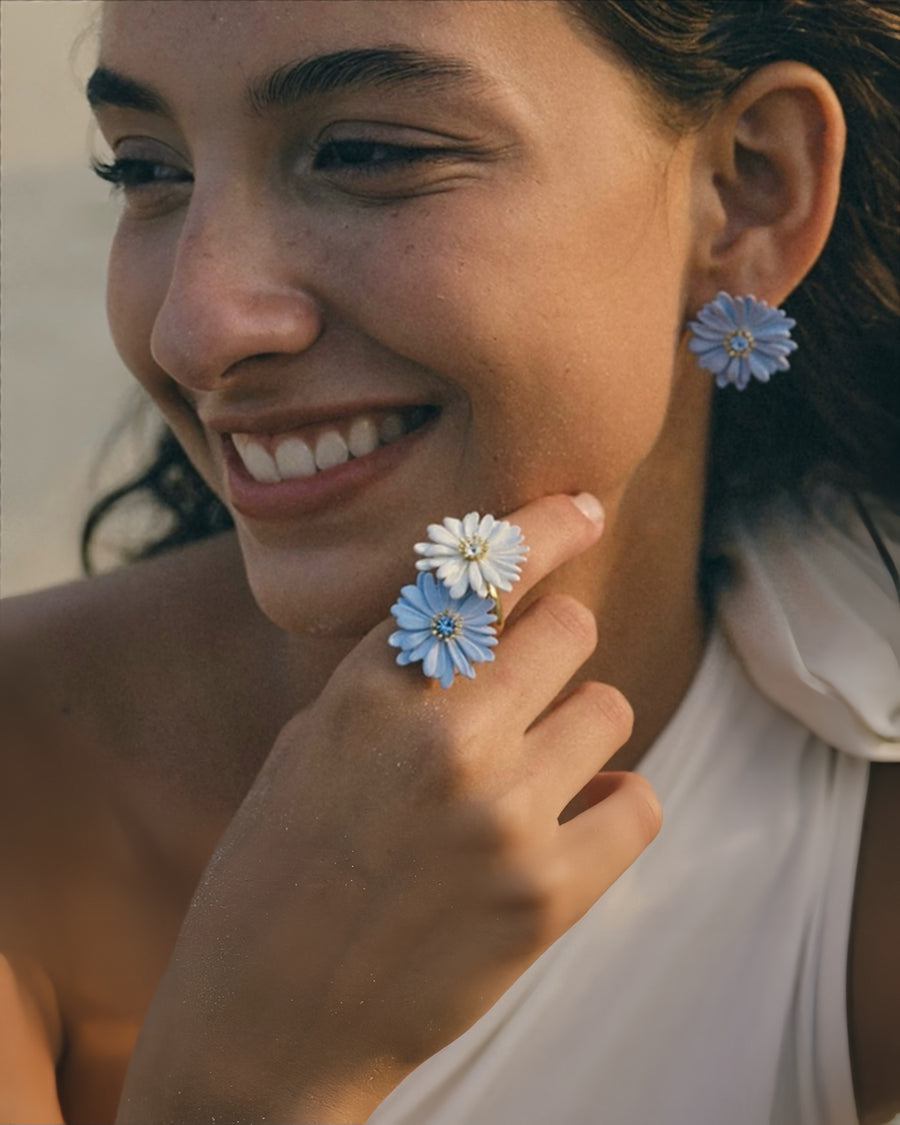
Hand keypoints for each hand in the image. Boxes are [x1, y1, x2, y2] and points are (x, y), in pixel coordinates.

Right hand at [117, 494, 660, 1123]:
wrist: (268, 1017)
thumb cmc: (279, 868)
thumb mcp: (313, 744)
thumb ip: (398, 677)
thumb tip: (495, 621)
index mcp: (370, 690)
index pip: (478, 572)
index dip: (541, 528)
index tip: (582, 509)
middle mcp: (440, 736)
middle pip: (568, 628)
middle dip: (558, 644)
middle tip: (532, 684)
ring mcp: (500, 815)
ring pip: (611, 706)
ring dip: (582, 729)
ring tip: (534, 771)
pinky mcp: (545, 895)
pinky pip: (638, 802)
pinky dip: (613, 805)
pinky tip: (572, 823)